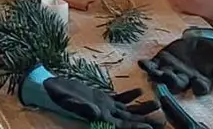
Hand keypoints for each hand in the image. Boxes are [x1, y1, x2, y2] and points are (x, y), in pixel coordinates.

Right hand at [21, 68, 162, 127]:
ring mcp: (104, 106)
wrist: (50, 87)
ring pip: (127, 110)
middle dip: (145, 119)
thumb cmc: (57, 95)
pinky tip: (140, 91)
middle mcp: (105, 115)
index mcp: (99, 119)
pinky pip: (119, 98)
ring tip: (157, 102)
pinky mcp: (102, 97)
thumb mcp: (70, 101)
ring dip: (141, 107)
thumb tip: (98, 113)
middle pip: (129, 120)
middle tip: (162, 118)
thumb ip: (84, 107)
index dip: (135, 127)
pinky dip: (129, 96)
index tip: (149, 127)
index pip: (121, 126)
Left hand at [138, 28, 212, 96]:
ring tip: (152, 71)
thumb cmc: (212, 54)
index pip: (200, 88)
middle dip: (174, 81)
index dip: (199, 86)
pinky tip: (142, 63)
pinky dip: (148, 65)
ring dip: (158, 75)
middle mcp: (185, 80)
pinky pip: (153, 66)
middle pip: (179, 84)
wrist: (200, 42)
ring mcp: (171, 71)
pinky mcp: (161, 62)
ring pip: (163, 77)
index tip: (199, 83)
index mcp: (201, 82)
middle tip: (170, 77)